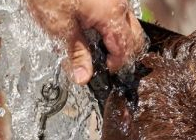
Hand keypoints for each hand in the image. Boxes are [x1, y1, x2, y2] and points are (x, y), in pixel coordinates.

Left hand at [25, 0, 144, 83]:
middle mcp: (119, 4)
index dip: (116, 64)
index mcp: (112, 15)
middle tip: (106, 61)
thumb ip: (76, 54)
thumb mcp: (60, 28)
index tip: (105, 71)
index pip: (125, 49)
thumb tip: (83, 77)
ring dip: (119, 37)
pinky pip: (119, 11)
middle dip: (124, 52)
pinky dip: (113, 24)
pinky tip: (95, 27)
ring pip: (129, 23)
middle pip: (135, 37)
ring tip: (100, 44)